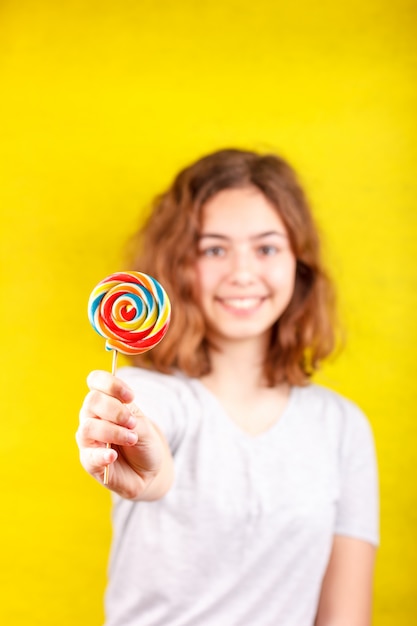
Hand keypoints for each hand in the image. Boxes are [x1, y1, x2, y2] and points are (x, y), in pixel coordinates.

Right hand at [76, 370, 173, 499]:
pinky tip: (113, 456)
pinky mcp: (89, 461)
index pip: (96, 380)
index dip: (111, 384)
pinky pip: (89, 455)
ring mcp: (88, 439)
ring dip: (113, 432)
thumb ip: (132, 418)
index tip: (131, 396)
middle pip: (92, 401)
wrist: (147, 470)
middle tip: (132, 423)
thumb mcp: (144, 426)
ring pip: (88, 427)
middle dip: (115, 410)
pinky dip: (102, 454)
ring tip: (132, 439)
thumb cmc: (143, 442)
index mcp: (105, 401)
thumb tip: (118, 419)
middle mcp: (92, 416)